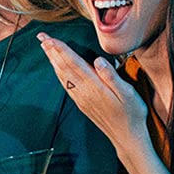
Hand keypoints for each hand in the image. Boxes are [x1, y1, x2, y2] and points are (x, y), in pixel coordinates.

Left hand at [37, 33, 148, 152]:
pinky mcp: (81, 103)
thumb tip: (99, 60)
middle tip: (42, 37)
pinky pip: (66, 85)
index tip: (50, 38)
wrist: (126, 137)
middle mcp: (83, 92)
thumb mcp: (128, 93)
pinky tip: (56, 68)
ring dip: (53, 60)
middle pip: (64, 67)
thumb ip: (112, 77)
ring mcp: (80, 98)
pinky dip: (58, 73)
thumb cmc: (131, 114)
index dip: (61, 49)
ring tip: (45, 48)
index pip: (74, 63)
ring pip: (62, 75)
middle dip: (52, 51)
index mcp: (95, 86)